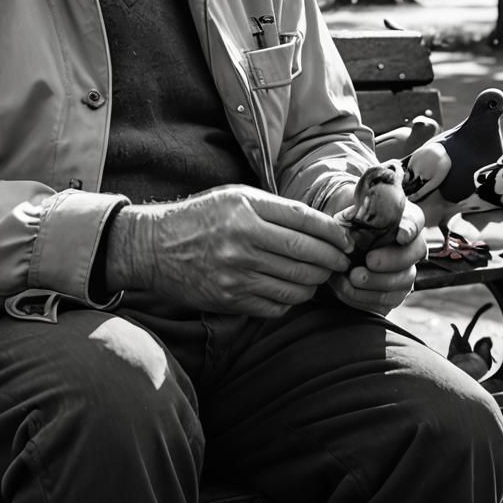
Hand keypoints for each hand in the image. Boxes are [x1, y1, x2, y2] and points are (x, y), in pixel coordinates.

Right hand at [105, 185, 351, 316]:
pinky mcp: (231, 299)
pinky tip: (291, 289)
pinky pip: (278, 305)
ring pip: (297, 284)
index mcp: (246, 209)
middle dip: (332, 260)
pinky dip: (292, 299)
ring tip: (317, 275)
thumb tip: (322, 226)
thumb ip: (276, 209)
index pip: (305, 221)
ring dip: (315, 282)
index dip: (333, 233)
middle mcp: (243, 240)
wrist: (155, 247)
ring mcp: (237, 274)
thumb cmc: (200, 217)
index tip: (347, 239)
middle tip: (342, 261)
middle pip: (307, 255)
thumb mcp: (235, 197)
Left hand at [327, 197, 425, 314]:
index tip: (401, 235)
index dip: (411, 228)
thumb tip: (352, 225)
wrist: (336, 255)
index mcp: (399, 220)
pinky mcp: (392, 295)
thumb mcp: (346, 217)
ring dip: (375, 282)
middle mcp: (408, 247)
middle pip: (414, 253)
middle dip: (392, 259)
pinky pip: (386, 301)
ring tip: (352, 278)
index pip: (414, 220)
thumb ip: (353, 217)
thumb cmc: (344, 230)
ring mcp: (404, 273)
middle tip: (369, 261)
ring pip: (402, 281)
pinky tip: (345, 288)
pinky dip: (363, 297)